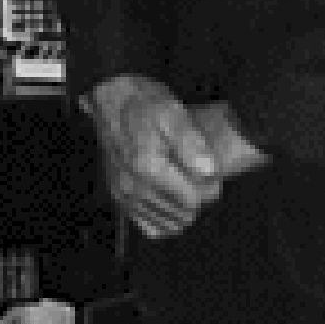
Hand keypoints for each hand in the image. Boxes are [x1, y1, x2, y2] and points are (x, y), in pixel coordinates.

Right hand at [80, 72, 221, 239]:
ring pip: (167, 223)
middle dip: (199, 200)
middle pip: (182, 213)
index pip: (192, 200)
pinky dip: (164, 220)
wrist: (109, 99)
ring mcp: (123, 194)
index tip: (215, 175)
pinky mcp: (118, 196)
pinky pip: (147, 224)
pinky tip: (172, 205)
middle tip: (205, 179)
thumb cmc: (142, 102)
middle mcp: (133, 186)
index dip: (211, 190)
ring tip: (189, 187)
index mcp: (148, 167)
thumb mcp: (173, 112)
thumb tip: (209, 173)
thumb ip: (192, 143)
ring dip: (183, 210)